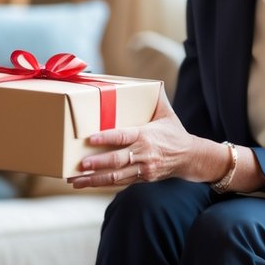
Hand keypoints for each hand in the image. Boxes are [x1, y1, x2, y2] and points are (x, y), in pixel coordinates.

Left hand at [68, 89, 223, 188]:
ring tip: (75, 179)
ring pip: (115, 176)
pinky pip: (118, 183)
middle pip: (117, 160)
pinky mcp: (140, 179)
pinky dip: (101, 184)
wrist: (190, 158)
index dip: (106, 138)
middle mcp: (143, 154)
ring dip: (94, 179)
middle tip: (80, 163)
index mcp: (146, 136)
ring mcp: (142, 169)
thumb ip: (156, 97)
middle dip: (97, 163)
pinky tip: (86, 183)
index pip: (123, 136)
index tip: (90, 138)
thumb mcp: (167, 113)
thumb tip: (148, 81)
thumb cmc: (174, 132)